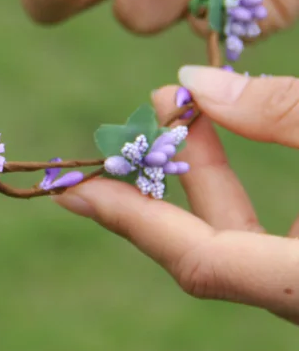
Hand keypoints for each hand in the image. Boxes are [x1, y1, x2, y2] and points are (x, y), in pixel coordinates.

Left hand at [55, 68, 298, 324]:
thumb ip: (279, 111)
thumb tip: (198, 86)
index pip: (201, 265)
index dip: (131, 221)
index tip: (72, 190)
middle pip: (209, 250)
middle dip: (164, 177)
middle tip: (136, 117)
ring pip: (238, 242)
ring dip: (202, 173)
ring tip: (180, 106)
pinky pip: (261, 242)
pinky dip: (232, 191)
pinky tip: (219, 138)